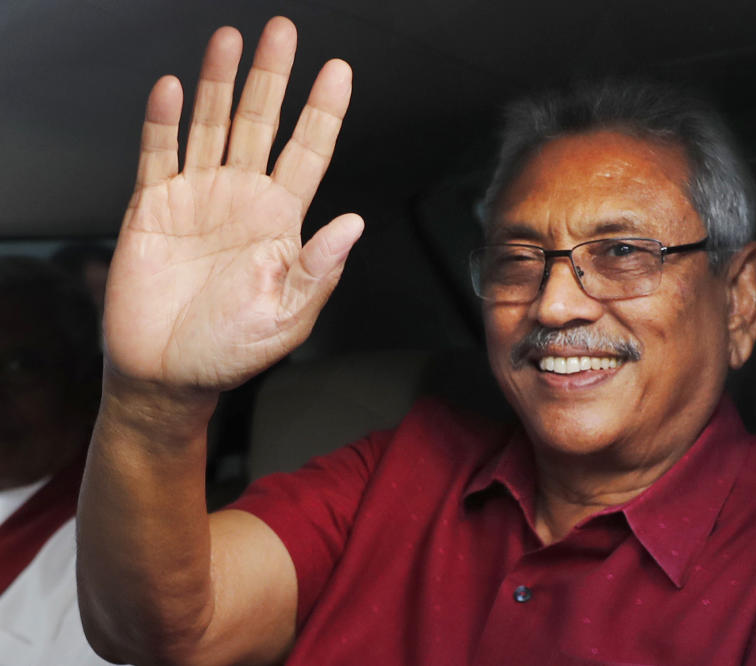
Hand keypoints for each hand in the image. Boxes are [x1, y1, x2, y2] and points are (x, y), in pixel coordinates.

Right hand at [104, 17, 361, 392]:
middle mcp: (243, 199)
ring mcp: (198, 197)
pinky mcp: (154, 206)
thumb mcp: (288, 318)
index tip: (339, 72)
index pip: (308, 154)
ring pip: (211, 126)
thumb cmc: (231, 351)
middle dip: (273, 78)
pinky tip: (174, 90)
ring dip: (219, 83)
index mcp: (281, 222)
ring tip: (230, 40)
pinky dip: (165, 122)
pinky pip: (159, 154)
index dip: (323, 113)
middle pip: (261, 124)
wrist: (167, 373)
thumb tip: (355, 223)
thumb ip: (319, 270)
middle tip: (284, 32)